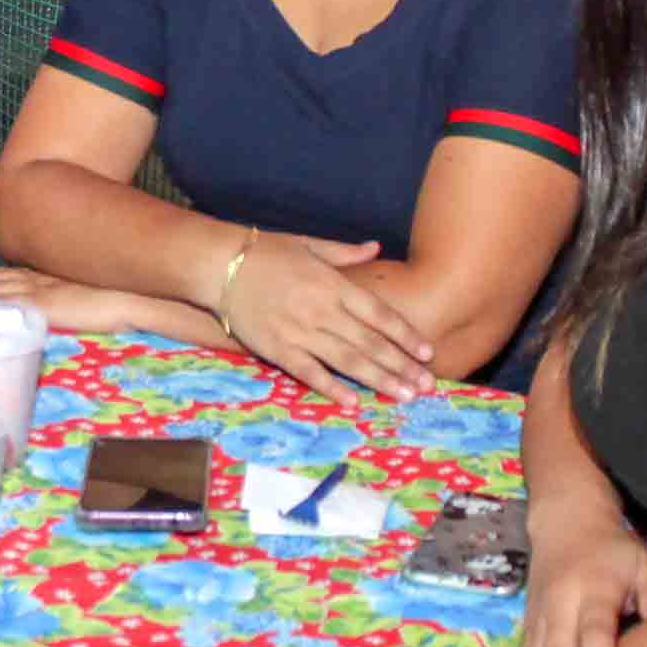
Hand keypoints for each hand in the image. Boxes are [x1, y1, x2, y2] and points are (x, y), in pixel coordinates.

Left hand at [0, 265, 149, 335]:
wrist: (137, 299)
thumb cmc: (121, 303)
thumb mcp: (89, 301)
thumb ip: (71, 306)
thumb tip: (61, 317)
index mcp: (53, 279)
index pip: (12, 276)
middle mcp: (43, 280)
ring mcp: (43, 291)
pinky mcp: (46, 305)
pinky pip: (9, 303)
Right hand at [216, 233, 435, 404]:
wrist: (219, 265)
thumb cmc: (265, 253)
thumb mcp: (308, 245)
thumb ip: (344, 252)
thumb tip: (375, 247)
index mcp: (333, 284)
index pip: (379, 314)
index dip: (406, 335)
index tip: (428, 353)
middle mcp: (322, 310)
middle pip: (370, 343)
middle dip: (402, 365)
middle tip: (427, 386)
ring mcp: (300, 331)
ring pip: (348, 361)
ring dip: (380, 380)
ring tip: (405, 395)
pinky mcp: (277, 349)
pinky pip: (310, 373)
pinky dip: (332, 388)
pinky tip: (354, 401)